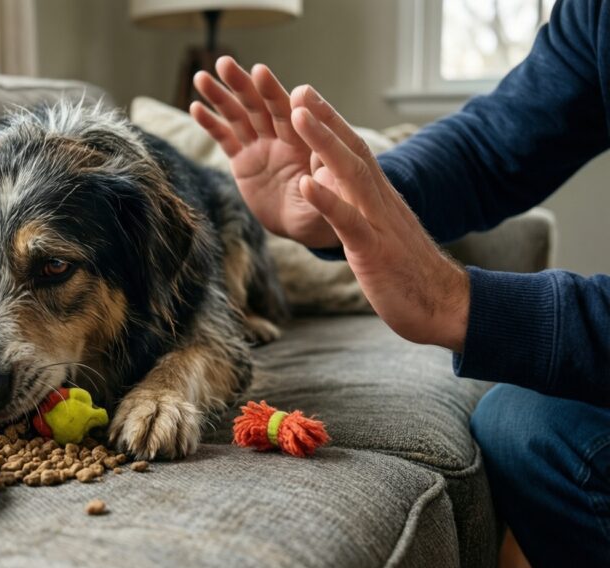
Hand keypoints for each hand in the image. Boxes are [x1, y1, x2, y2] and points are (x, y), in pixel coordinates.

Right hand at [191, 57, 339, 247]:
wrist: (310, 225)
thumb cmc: (331, 211)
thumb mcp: (334, 202)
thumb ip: (323, 187)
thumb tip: (313, 178)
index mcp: (305, 141)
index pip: (289, 112)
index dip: (274, 93)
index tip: (260, 72)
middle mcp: (282, 137)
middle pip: (259, 106)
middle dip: (242, 84)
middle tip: (224, 62)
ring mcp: (261, 147)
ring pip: (238, 117)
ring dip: (220, 97)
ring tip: (201, 78)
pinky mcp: (244, 162)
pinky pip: (225, 139)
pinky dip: (211, 124)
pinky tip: (196, 107)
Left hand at [288, 85, 469, 351]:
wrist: (444, 306)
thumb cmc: (405, 270)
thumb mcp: (375, 231)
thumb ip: (355, 205)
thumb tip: (328, 180)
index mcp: (378, 198)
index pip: (353, 150)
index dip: (329, 123)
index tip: (304, 97)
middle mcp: (379, 202)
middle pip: (351, 150)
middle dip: (324, 119)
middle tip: (296, 90)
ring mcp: (378, 224)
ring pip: (350, 175)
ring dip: (323, 144)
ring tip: (297, 117)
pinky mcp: (374, 251)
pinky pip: (350, 222)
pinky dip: (328, 201)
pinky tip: (306, 183)